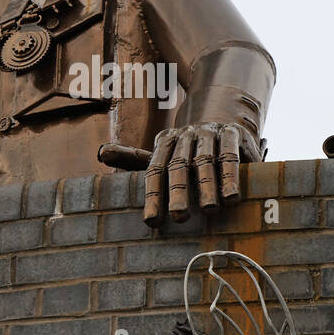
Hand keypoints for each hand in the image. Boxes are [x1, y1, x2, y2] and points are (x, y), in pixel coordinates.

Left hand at [98, 124, 262, 225]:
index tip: (152, 222)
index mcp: (164, 142)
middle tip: (178, 218)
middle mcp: (185, 136)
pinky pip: (230, 155)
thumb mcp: (162, 152)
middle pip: (179, 166)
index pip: (155, 170)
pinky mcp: (231, 134)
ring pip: (206, 161)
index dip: (153, 196)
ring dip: (208, 186)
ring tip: (208, 210)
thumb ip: (133, 158)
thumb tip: (101, 153)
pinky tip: (232, 196)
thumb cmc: (187, 147)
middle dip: (178, 192)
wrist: (220, 113)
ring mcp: (208, 133)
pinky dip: (231, 175)